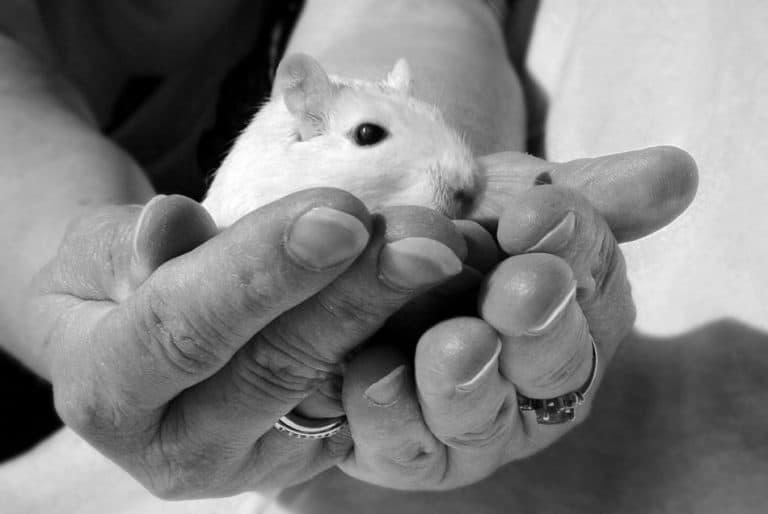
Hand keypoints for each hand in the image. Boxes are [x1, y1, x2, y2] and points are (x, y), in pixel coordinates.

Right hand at [27, 188, 470, 498]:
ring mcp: (252, 460)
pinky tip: (453, 293)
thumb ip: (128, 247)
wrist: (130, 340)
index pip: (184, 329)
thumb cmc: (106, 284)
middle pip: (275, 368)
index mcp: (106, 395)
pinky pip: (365, 401)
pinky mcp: (305, 452)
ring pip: (334, 391)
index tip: (343, 214)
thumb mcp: (91, 254)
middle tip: (428, 235)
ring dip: (397, 319)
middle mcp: (182, 448)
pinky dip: (408, 344)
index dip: (263, 272)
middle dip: (356, 295)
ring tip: (447, 252)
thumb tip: (170, 223)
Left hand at [335, 146, 697, 488]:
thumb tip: (676, 173)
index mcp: (579, 321)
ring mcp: (470, 424)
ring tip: (457, 342)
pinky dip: (390, 411)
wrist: (372, 262)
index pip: (594, 288)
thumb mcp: (516, 200)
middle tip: (520, 288)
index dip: (571, 249)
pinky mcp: (405, 451)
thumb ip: (590, 195)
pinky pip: (401, 445)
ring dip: (467, 381)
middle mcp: (533, 385)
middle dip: (537, 327)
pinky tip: (372, 372)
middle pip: (550, 367)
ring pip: (478, 418)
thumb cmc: (461, 232)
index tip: (538, 212)